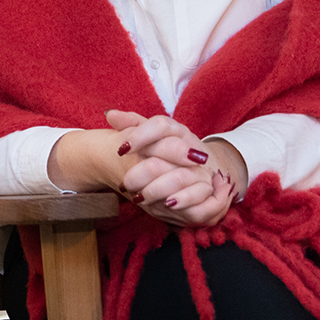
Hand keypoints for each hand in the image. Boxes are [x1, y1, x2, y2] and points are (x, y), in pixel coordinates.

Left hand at [106, 110, 246, 227]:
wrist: (202, 166)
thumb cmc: (168, 150)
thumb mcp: (151, 136)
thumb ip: (132, 125)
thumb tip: (110, 114)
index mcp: (175, 130)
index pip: (160, 125)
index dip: (140, 136)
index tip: (121, 150)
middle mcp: (191, 145)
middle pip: (171, 150)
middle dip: (145, 170)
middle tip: (126, 183)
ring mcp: (201, 167)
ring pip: (182, 175)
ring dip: (159, 188)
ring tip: (140, 198)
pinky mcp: (209, 187)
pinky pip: (199, 195)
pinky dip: (183, 200)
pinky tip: (167, 204)